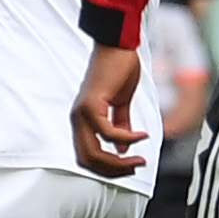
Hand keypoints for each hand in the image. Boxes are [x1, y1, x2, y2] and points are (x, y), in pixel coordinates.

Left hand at [70, 43, 148, 178]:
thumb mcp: (120, 104)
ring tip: (139, 158)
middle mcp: (76, 119)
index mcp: (81, 120)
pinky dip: (126, 139)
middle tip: (136, 166)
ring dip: (119, 161)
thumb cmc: (117, 71)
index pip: (86, 157)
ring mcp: (81, 113)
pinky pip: (107, 132)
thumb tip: (123, 150)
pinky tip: (141, 135)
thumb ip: (121, 126)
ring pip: (94, 152)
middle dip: (114, 171)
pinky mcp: (91, 104)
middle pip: (88, 160)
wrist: (116, 46)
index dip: (107, 169)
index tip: (130, 167)